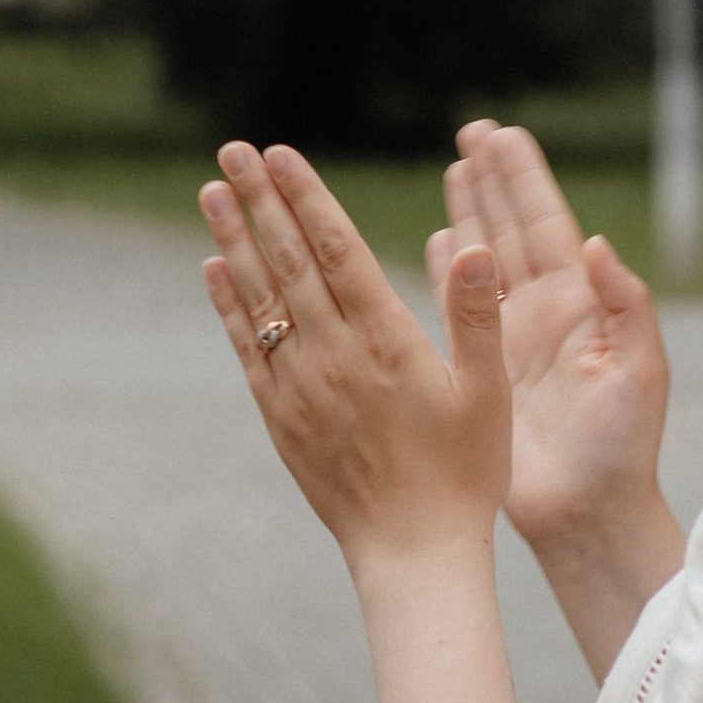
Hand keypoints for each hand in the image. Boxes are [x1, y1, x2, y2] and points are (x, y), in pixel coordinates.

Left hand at [201, 143, 508, 576]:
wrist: (412, 552)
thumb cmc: (464, 474)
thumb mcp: (488, 394)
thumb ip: (478, 317)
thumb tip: (474, 247)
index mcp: (387, 342)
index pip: (337, 250)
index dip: (307, 197)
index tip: (281, 154)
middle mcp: (334, 356)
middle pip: (289, 262)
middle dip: (261, 201)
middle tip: (234, 149)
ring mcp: (300, 386)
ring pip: (261, 298)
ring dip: (235, 240)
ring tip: (213, 190)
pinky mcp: (280, 416)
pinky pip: (247, 348)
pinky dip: (229, 305)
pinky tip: (215, 268)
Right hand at [425, 126, 667, 552]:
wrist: (588, 516)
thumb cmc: (623, 450)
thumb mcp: (640, 372)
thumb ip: (624, 305)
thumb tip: (596, 243)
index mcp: (580, 305)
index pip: (547, 224)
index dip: (522, 178)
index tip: (500, 134)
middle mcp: (544, 313)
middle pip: (512, 229)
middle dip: (491, 180)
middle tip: (470, 131)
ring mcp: (510, 340)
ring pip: (484, 261)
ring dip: (469, 213)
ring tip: (454, 169)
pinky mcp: (484, 371)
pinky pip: (459, 309)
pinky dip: (448, 272)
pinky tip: (438, 241)